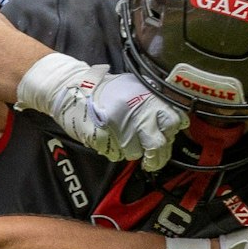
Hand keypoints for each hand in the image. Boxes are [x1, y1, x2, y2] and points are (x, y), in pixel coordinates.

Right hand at [16, 54, 187, 171]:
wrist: (73, 90)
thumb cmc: (105, 91)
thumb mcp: (135, 88)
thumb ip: (154, 104)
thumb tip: (175, 123)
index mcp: (147, 99)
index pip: (173, 122)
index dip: (172, 134)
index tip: (167, 138)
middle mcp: (137, 113)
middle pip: (158, 145)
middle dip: (157, 157)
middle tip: (153, 160)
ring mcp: (120, 127)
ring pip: (136, 153)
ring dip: (132, 151)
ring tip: (123, 138)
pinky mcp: (104, 139)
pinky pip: (117, 155)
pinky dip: (115, 151)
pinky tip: (110, 138)